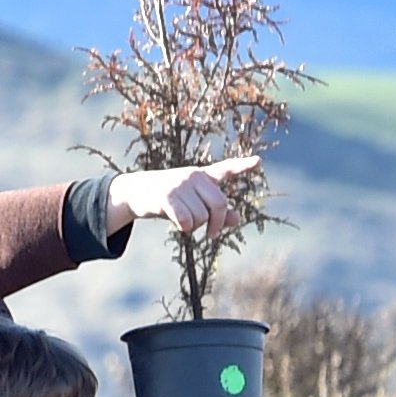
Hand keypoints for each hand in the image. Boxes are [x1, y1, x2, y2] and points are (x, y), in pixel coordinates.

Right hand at [107, 155, 261, 235]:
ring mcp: (180, 185)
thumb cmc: (169, 197)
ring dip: (195, 227)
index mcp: (203, 176)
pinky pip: (186, 220)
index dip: (243, 167)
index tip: (259, 162)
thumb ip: (216, 211)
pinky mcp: (167, 196)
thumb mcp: (193, 201)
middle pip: (219, 204)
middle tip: (211, 234)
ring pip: (202, 217)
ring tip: (184, 223)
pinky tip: (179, 226)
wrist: (136, 191)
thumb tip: (237, 220)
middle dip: (217, 223)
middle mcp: (194, 176)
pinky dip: (185, 228)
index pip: (226, 169)